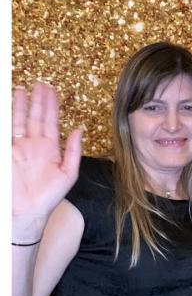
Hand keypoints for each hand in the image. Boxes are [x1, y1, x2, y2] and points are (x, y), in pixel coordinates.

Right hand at [12, 83, 82, 237]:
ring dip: (21, 106)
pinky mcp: (7, 152)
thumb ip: (74, 150)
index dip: (51, 105)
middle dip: (37, 100)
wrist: (26, 212)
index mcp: (49, 148)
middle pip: (35, 117)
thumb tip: (79, 129)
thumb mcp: (68, 173)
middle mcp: (33, 145)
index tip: (52, 90)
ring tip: (23, 89)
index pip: (50, 121)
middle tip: (40, 83)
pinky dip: (9, 120)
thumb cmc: (48, 196)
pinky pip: (8, 133)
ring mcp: (18, 147)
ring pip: (19, 121)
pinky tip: (12, 107)